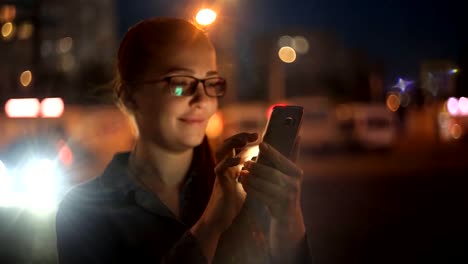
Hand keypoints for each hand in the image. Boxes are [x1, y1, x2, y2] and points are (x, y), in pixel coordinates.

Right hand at [200, 132, 258, 231]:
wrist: (222, 221)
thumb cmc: (235, 204)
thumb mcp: (247, 184)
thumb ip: (252, 174)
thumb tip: (267, 167)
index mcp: (232, 166)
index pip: (236, 146)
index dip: (245, 138)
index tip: (258, 134)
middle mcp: (225, 168)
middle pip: (227, 145)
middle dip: (239, 136)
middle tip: (254, 134)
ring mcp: (220, 175)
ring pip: (220, 152)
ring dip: (232, 144)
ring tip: (244, 140)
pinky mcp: (219, 184)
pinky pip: (220, 169)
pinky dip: (228, 162)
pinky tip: (239, 160)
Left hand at [240, 140, 306, 262]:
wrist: (288, 219)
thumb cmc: (286, 191)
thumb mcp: (291, 175)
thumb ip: (292, 156)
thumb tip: (297, 135)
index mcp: (297, 174)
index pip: (282, 160)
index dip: (272, 153)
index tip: (261, 145)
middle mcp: (294, 185)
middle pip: (272, 173)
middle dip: (257, 167)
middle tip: (245, 163)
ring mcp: (287, 197)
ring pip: (265, 184)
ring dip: (251, 178)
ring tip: (241, 173)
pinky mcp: (278, 207)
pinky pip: (261, 195)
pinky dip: (250, 188)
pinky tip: (243, 183)